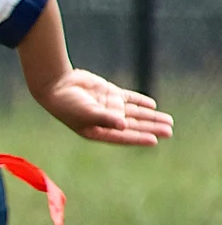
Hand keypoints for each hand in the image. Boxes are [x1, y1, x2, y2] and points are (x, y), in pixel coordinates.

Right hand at [34, 67, 170, 146]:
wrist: (55, 84)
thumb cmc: (66, 103)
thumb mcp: (86, 113)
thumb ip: (105, 118)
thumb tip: (124, 125)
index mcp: (97, 131)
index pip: (123, 137)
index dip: (139, 138)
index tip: (155, 141)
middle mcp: (106, 121)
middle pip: (134, 125)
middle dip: (151, 128)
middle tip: (169, 131)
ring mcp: (109, 107)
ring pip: (135, 113)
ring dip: (151, 117)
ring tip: (168, 121)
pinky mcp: (109, 93)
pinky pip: (129, 98)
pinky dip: (140, 101)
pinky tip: (152, 105)